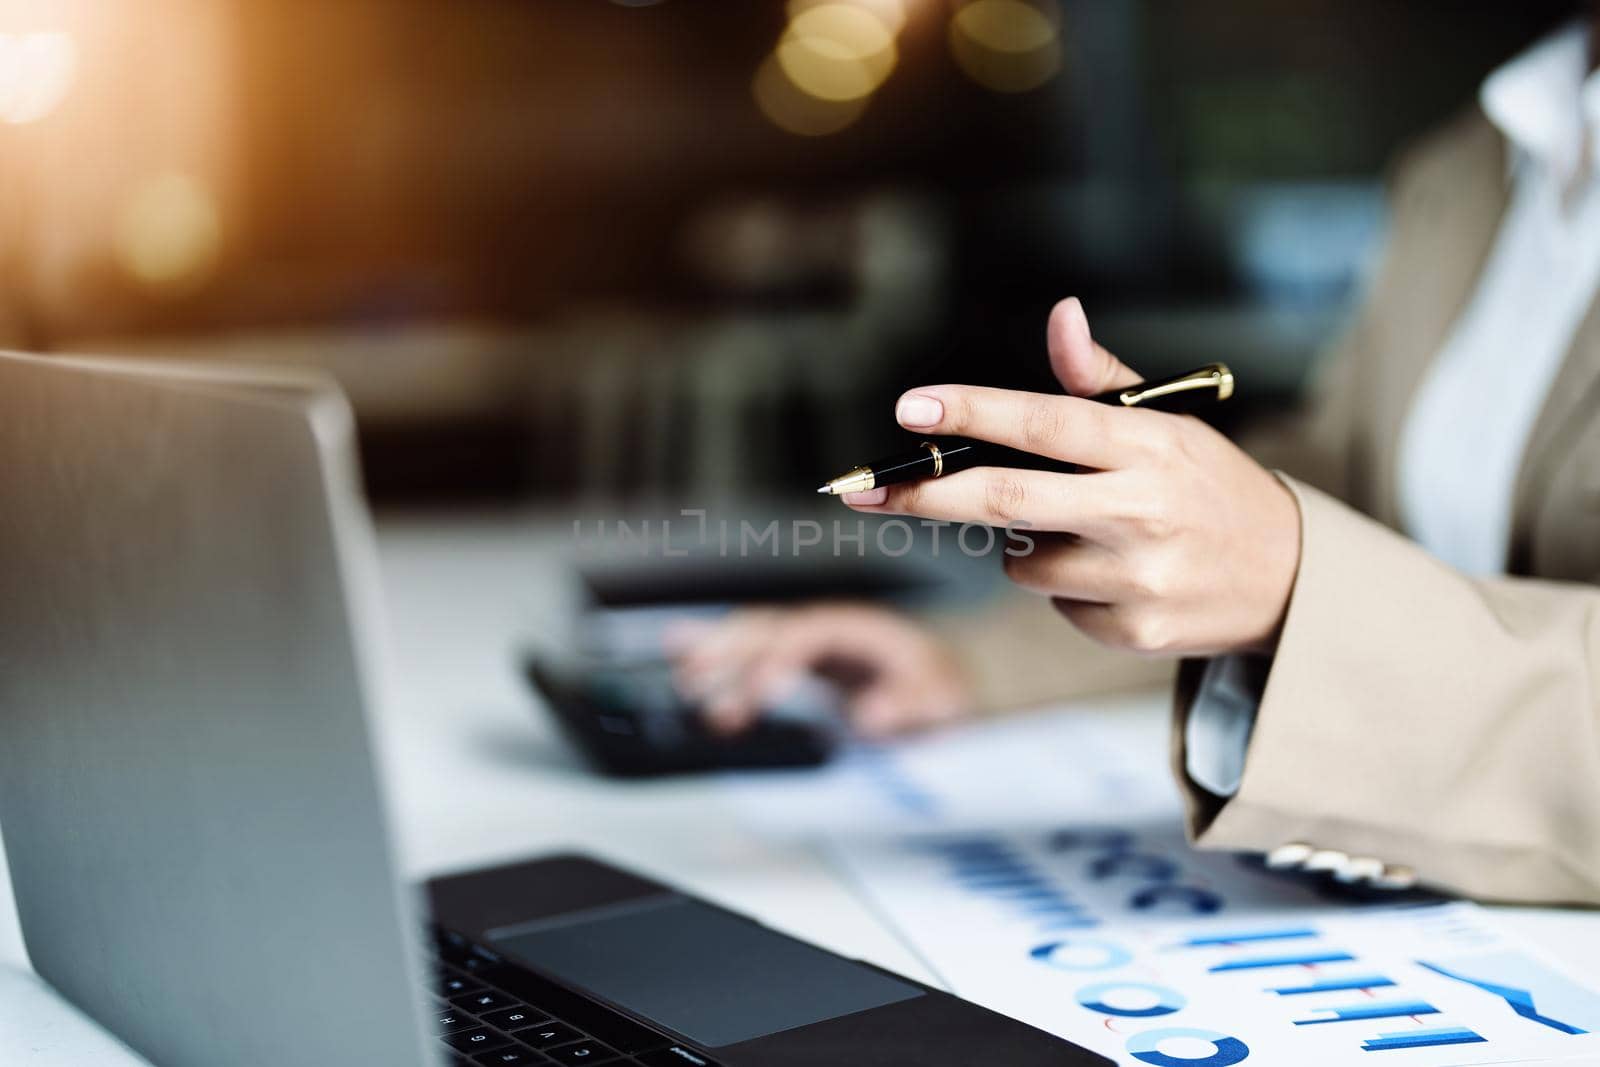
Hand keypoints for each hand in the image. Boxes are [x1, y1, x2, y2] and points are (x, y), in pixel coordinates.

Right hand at [667, 603, 971, 737]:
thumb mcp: (942, 700)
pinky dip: (713, 646)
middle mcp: (826, 626)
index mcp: (859, 629)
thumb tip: (870, 715)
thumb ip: (909, 705)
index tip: (759, 693)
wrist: (948, 676)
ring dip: (714, 652)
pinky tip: (677, 647)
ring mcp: (806, 640)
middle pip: (769, 627)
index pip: (808, 635)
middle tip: (698, 684)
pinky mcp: (794, 658)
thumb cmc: (943, 687)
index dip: (780, 659)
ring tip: (683, 678)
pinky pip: (748, 648)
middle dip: (731, 652)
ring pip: (750, 635)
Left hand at [841, 298, 1300, 657]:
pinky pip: (1055, 603)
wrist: (1289, 580)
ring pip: (1020, 561)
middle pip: (1006, 502)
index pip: (1045, 422)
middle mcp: (1143, 511)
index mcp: (1150, 446)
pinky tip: (1111, 572)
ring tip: (1079, 528)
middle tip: (862, 491)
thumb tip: (1059, 316)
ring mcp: (1137, 578)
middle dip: (925, 494)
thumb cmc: (1208, 486)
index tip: (909, 408)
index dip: (972, 413)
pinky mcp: (1132, 630)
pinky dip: (1061, 585)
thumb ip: (1101, 379)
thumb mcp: (1171, 422)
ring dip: (1018, 542)